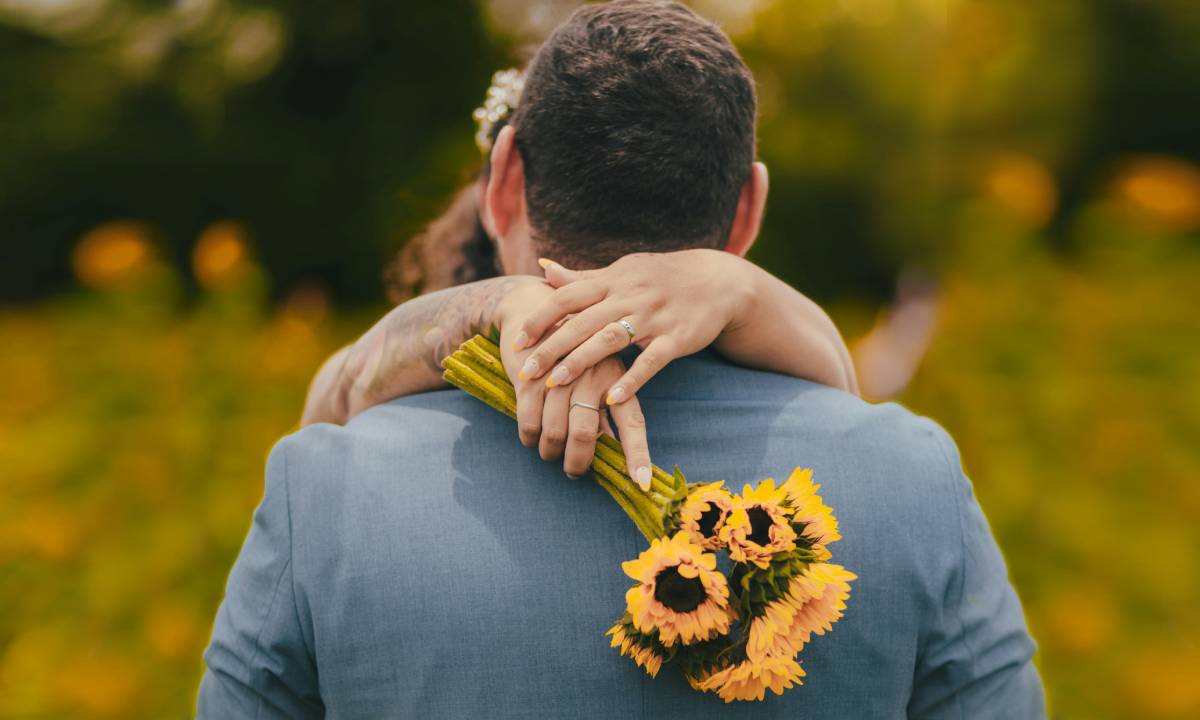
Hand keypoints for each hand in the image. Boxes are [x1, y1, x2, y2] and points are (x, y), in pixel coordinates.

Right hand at [496, 281, 652, 488]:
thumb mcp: (599, 371)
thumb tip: (614, 448)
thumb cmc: (575, 348)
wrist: (534, 304)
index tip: (642, 483)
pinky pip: (528, 423)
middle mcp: (591, 376)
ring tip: (549, 454)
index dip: (638, 454)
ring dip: (550, 452)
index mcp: (616, 377)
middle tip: (573, 471)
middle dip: (577, 463)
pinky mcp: (529, 377)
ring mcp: (559, 376)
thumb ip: (608, 407)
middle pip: (584, 435)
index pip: (632, 422)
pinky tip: (530, 437)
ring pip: (555, 433)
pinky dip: (528, 438)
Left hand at [510, 249, 756, 403]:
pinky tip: (611, 400)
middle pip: (582, 321)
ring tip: (554, 384)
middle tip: (524, 371)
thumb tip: (543, 268)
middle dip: (550, 347)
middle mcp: (630, 295)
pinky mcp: (678, 338)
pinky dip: (632, 380)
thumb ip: (583, 277)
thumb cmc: (661, 278)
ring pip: (611, 338)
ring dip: (580, 361)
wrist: (718, 280)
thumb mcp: (622, 271)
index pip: (567, 296)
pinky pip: (652, 361)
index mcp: (613, 280)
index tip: (516, 340)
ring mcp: (654, 317)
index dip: (540, 317)